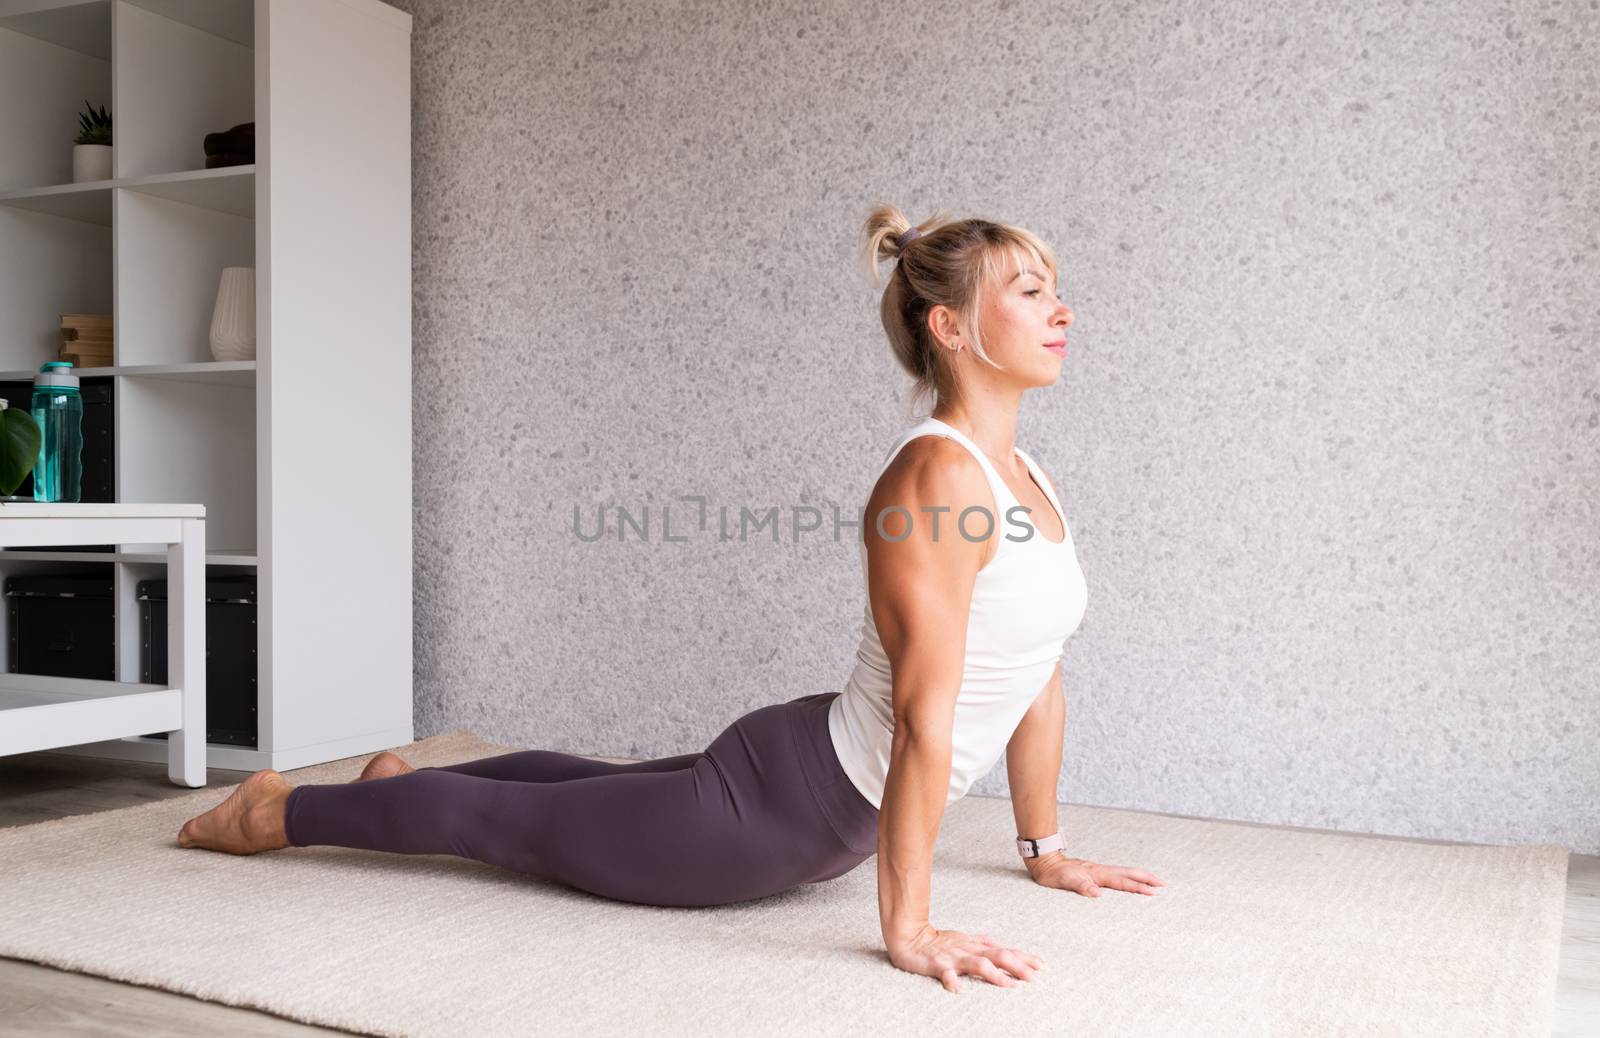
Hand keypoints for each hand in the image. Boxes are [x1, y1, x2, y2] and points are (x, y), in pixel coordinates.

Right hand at [886, 923, 1042, 993]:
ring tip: (1010, 985)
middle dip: (1018, 966)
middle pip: (998, 955)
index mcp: (977, 945)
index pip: (1005, 950)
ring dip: (995, 975)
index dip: (1025, 958)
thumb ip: (987, 947)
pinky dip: (952, 982)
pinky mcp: (936, 965)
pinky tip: (959, 990)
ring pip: (978, 964)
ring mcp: (953, 957)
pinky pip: (945, 974)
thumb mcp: (967, 941)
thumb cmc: (940, 942)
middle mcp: (969, 949)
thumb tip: (1010, 951)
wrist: (909, 936)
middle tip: (1035, 978)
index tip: (1044, 967)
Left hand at [1025, 853, 1164, 897]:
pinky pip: (1117, 875)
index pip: (1123, 882)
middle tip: (1163, 884)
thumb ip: (1080, 886)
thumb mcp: (1064, 881)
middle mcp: (1101, 871)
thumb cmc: (1053, 873)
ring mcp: (1098, 871)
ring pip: (1124, 873)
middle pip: (1129, 873)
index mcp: (1097, 874)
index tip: (1154, 892)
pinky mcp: (1095, 873)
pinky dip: (1128, 878)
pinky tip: (1129, 882)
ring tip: (1153, 883)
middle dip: (1147, 878)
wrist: (1045, 862)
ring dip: (1140, 877)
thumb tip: (1097, 894)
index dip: (1139, 887)